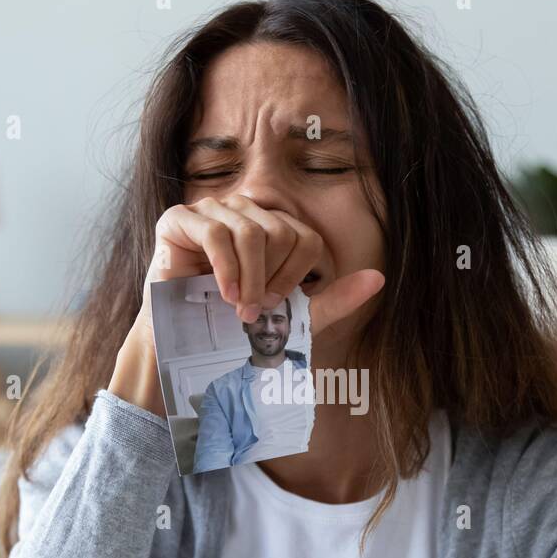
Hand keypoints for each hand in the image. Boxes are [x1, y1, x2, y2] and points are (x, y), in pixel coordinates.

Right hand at [109, 195, 383, 416]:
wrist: (182, 346)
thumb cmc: (234, 328)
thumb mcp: (292, 318)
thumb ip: (334, 299)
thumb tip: (378, 279)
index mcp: (272, 227)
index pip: (305, 237)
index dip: (295, 276)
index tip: (275, 305)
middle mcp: (243, 211)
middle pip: (281, 231)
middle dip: (271, 279)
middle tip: (252, 310)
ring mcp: (210, 211)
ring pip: (249, 230)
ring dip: (249, 278)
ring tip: (237, 306)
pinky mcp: (178, 220)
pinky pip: (214, 232)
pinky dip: (225, 268)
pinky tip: (222, 294)